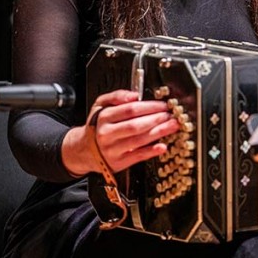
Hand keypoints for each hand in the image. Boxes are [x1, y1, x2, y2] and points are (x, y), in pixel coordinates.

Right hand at [61, 89, 177, 175]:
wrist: (84, 150)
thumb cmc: (98, 125)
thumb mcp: (101, 105)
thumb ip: (117, 96)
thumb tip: (134, 95)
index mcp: (104, 117)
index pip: (130, 110)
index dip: (150, 107)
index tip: (164, 105)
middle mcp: (107, 134)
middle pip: (136, 125)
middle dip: (157, 119)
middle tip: (171, 116)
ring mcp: (112, 149)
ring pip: (138, 140)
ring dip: (159, 133)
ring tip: (172, 126)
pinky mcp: (118, 162)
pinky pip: (137, 156)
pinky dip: (152, 151)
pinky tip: (162, 146)